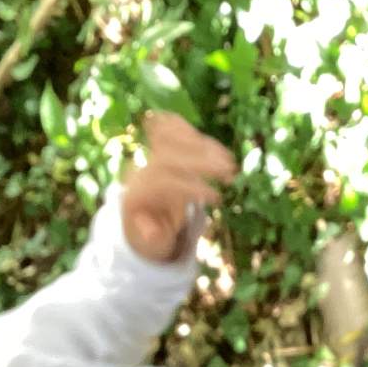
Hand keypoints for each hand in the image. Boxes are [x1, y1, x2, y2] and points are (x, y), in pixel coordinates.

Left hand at [121, 113, 237, 262]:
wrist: (138, 208)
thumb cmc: (150, 227)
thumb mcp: (150, 239)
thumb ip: (153, 236)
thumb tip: (154, 233)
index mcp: (137, 192)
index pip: (164, 182)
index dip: (192, 187)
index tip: (217, 198)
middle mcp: (140, 168)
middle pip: (169, 156)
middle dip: (202, 162)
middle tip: (230, 173)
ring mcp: (148, 153)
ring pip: (173, 139)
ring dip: (205, 147)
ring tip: (230, 162)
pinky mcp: (157, 143)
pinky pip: (171, 127)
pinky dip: (193, 131)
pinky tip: (215, 144)